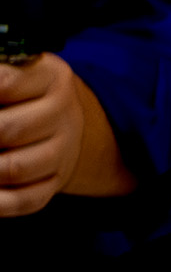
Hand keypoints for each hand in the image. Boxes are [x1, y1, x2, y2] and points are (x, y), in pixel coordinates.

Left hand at [0, 52, 124, 218]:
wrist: (64, 122)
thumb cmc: (24, 94)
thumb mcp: (16, 71)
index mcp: (51, 78)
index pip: (6, 83)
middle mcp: (62, 115)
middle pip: (8, 129)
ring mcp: (62, 151)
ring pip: (15, 169)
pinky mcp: (55, 182)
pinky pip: (24, 200)